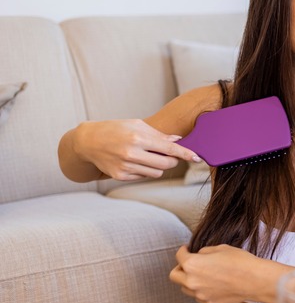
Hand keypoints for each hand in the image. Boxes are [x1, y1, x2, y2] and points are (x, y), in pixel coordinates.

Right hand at [73, 119, 199, 180]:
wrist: (88, 141)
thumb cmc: (116, 129)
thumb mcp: (137, 125)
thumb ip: (159, 135)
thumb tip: (178, 141)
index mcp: (138, 138)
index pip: (169, 149)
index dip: (186, 154)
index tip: (197, 157)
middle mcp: (132, 154)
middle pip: (166, 164)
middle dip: (173, 160)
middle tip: (169, 154)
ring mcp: (126, 167)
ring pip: (156, 173)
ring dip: (159, 166)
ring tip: (148, 155)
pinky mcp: (120, 176)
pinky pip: (144, 177)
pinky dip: (146, 170)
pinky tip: (137, 161)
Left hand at [169, 244, 276, 302]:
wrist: (254, 279)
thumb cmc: (240, 261)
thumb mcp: (220, 248)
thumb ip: (204, 252)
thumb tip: (200, 256)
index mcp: (192, 265)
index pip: (179, 256)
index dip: (183, 250)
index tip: (187, 249)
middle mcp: (192, 282)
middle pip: (174, 276)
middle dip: (180, 267)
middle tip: (190, 263)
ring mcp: (200, 295)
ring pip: (185, 288)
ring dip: (189, 280)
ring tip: (203, 274)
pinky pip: (199, 296)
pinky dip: (201, 290)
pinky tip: (213, 284)